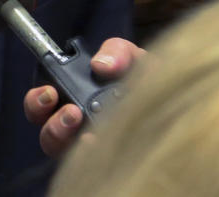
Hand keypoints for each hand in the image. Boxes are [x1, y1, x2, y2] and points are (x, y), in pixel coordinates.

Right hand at [23, 37, 143, 157]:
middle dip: (46, 120)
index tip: (49, 92)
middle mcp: (76, 125)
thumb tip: (100, 65)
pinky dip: (90, 156)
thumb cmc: (152, 84)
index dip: (37, 99)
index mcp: (76, 97)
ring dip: (63, 136)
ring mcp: (88, 146)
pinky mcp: (106, 163)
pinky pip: (87, 165)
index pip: (43, 101)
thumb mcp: (135, 59)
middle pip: (44, 128)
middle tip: (70, 111)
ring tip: (85, 129)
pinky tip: (101, 145)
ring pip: (58, 149)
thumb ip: (116, 52)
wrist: (181, 109)